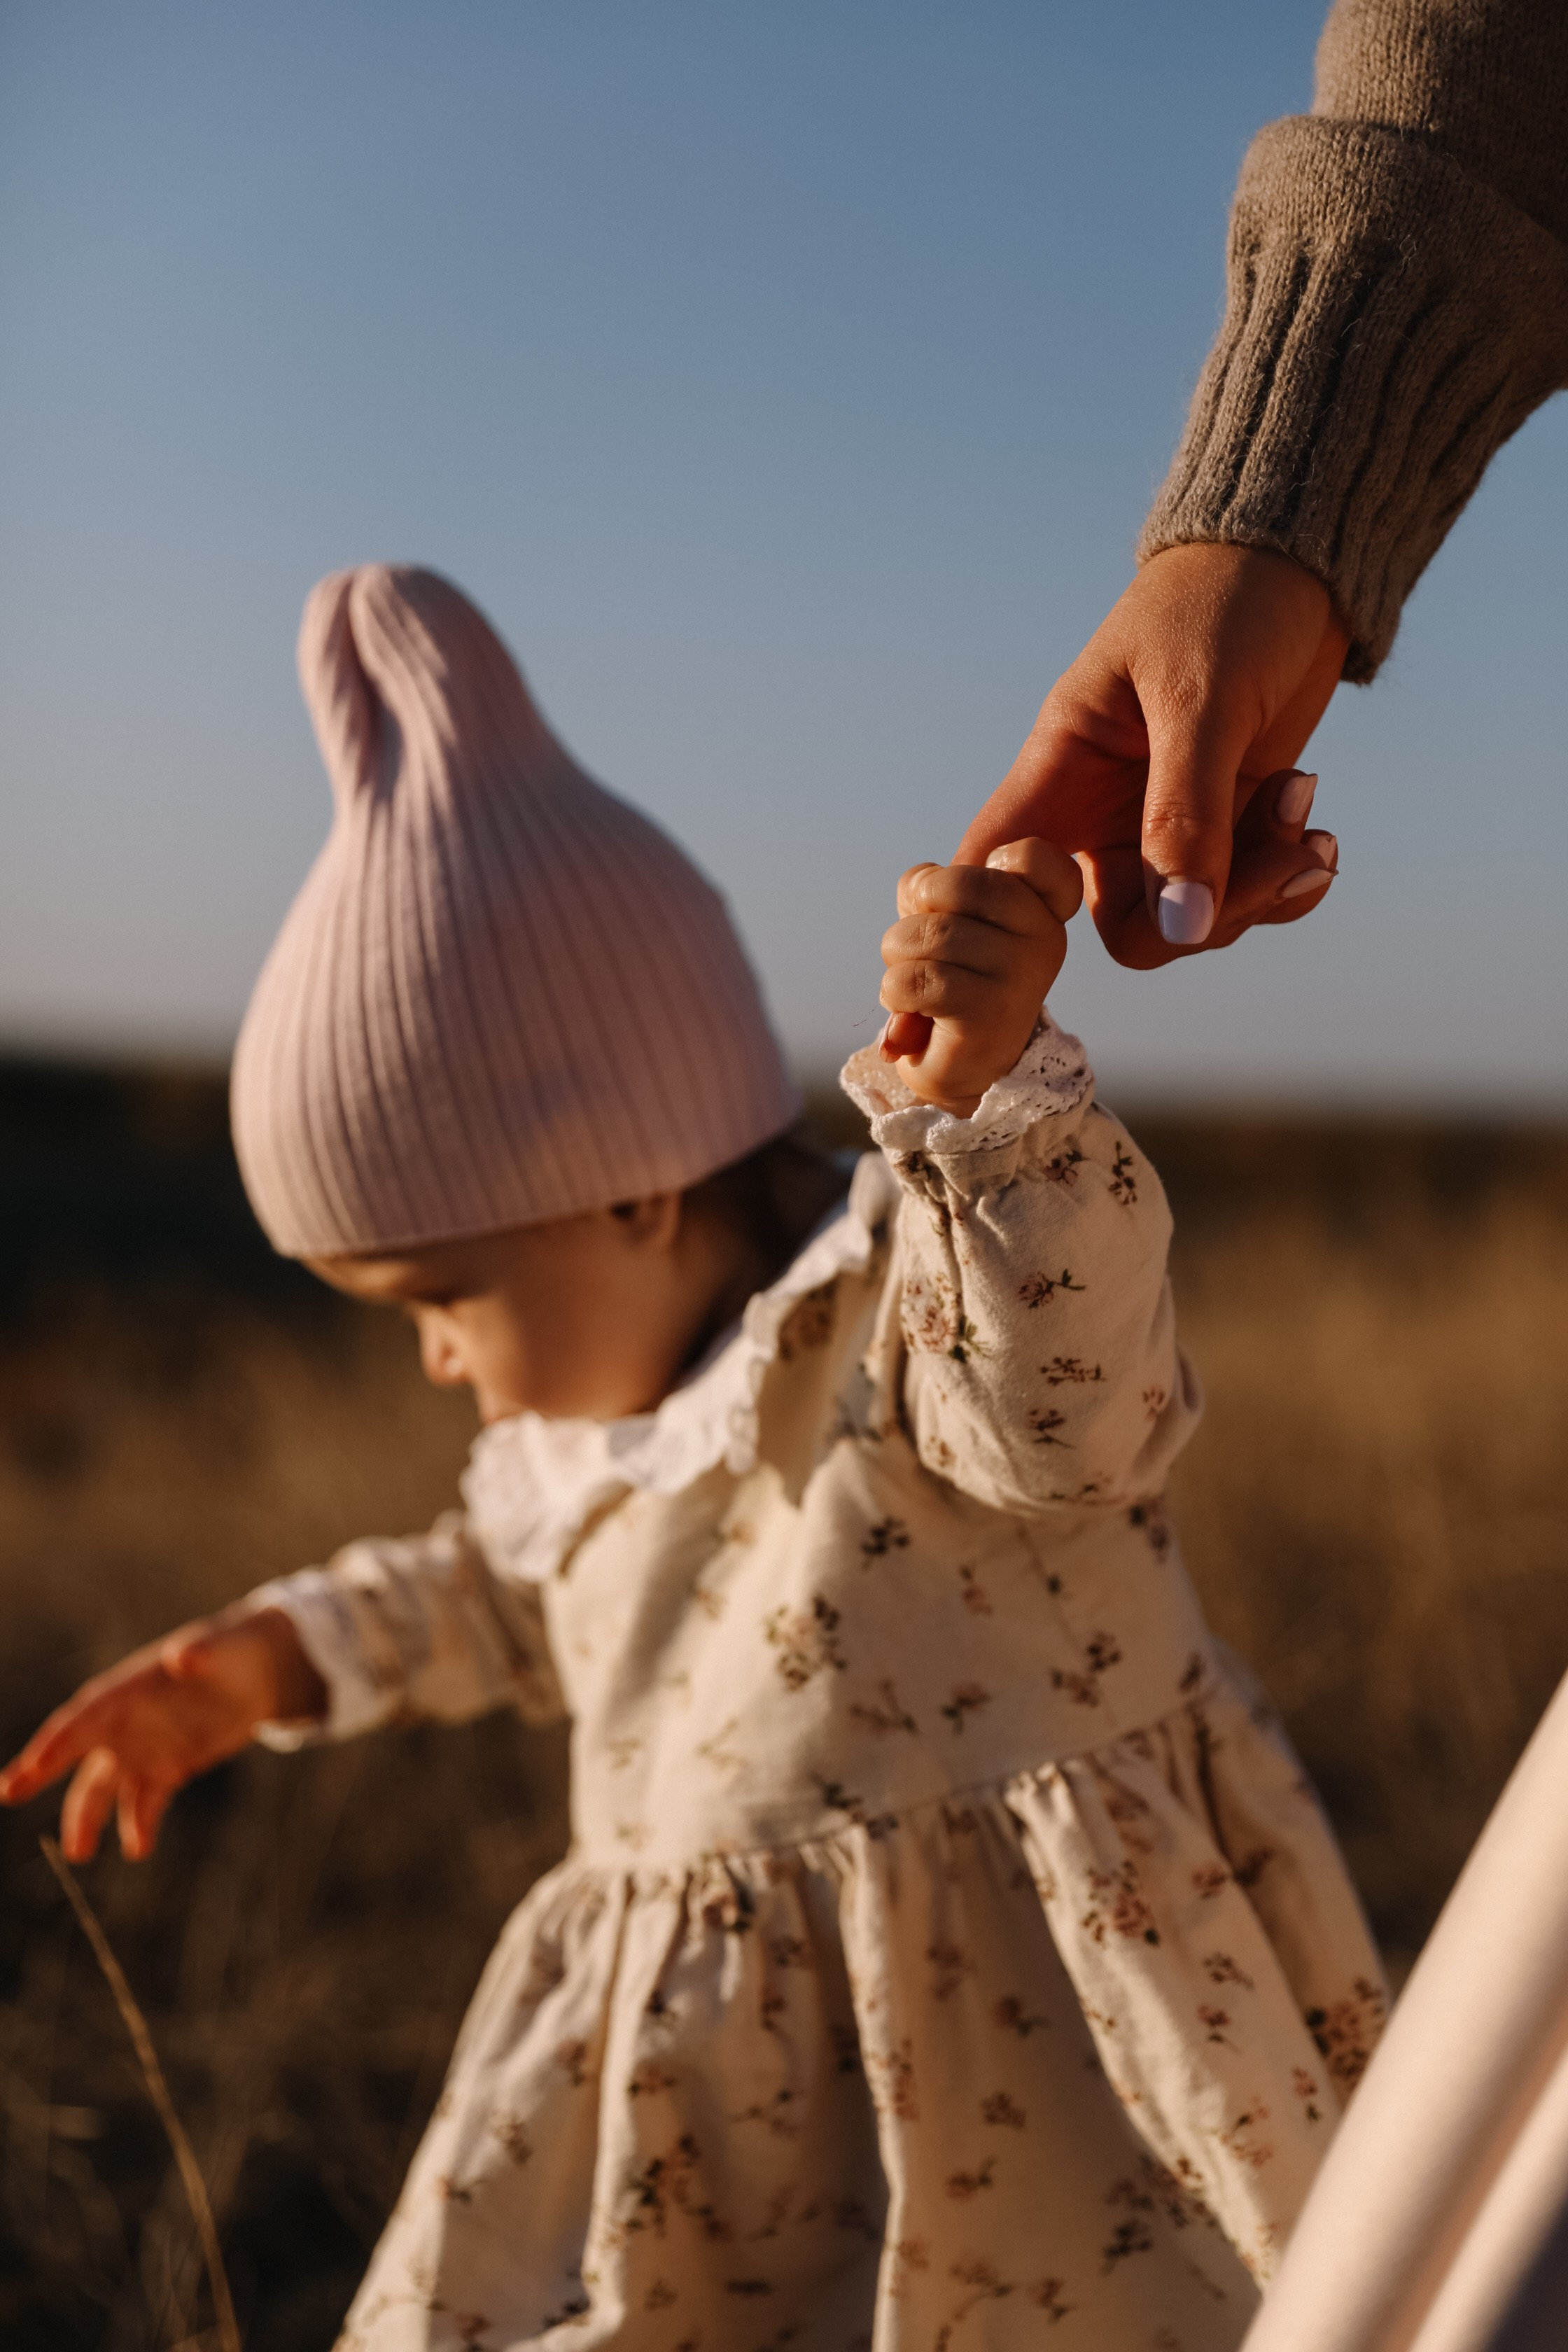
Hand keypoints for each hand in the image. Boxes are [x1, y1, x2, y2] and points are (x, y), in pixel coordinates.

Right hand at [0, 1607, 324, 1861]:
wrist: (257, 1673)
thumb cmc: (231, 1649)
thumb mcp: (220, 1647)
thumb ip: (201, 1651)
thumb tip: (181, 1655)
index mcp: (126, 1690)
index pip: (81, 1718)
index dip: (53, 1744)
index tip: (26, 1770)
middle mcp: (125, 1721)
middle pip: (75, 1753)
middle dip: (40, 1772)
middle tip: (8, 1794)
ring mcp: (142, 1747)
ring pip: (104, 1788)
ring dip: (89, 1818)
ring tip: (80, 1852)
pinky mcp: (167, 1768)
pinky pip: (145, 1801)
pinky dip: (139, 1823)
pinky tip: (139, 1848)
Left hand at [879, 837, 1081, 1116]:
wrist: (964, 1070)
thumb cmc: (953, 982)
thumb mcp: (947, 920)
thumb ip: (932, 886)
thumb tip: (919, 885)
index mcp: (1043, 911)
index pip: (1036, 857)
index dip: (993, 860)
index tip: (974, 898)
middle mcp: (1043, 939)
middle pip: (960, 883)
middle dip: (919, 907)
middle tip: (919, 938)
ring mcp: (1019, 977)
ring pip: (929, 934)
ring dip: (898, 955)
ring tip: (912, 980)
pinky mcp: (986, 1014)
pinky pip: (915, 978)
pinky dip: (894, 991)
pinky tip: (909, 1008)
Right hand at [957, 544, 1347, 965]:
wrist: (1298, 562)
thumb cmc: (1222, 601)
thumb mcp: (1200, 700)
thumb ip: (1186, 814)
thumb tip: (1181, 930)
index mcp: (1063, 772)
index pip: (997, 869)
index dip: (1012, 920)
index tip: (1078, 910)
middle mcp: (1108, 814)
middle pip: (1130, 928)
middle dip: (1206, 917)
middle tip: (1278, 861)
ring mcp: (1171, 826)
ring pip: (1197, 920)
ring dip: (1263, 888)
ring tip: (1310, 820)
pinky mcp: (1231, 827)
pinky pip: (1247, 897)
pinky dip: (1288, 882)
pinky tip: (1317, 834)